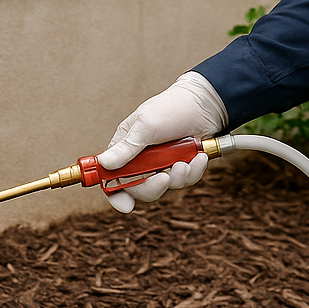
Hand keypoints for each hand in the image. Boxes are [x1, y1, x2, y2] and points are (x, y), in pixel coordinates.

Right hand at [97, 71, 226, 212]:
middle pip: (139, 189)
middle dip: (153, 186)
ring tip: (185, 161)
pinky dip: (193, 171)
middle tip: (164, 177)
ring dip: (177, 177)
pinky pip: (186, 180)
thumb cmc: (171, 108)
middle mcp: (142, 160)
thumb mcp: (146, 126)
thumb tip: (104, 164)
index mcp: (126, 148)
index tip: (126, 205)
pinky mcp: (182, 165)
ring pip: (166, 186)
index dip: (115, 193)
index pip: (112, 177)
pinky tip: (199, 157)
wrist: (204, 102)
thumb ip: (126, 147)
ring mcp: (163, 163)